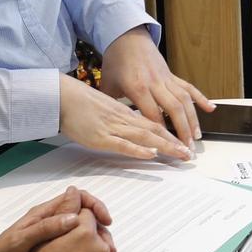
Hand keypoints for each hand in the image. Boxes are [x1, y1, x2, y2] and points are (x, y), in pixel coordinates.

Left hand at [0, 187, 114, 251]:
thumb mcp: (21, 240)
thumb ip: (46, 228)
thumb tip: (75, 218)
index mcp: (44, 215)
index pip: (76, 199)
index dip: (93, 206)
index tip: (105, 221)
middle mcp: (51, 225)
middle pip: (84, 218)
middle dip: (100, 229)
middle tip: (108, 247)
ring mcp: (53, 242)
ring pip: (82, 237)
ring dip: (96, 245)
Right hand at [16, 209, 117, 251]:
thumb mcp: (43, 243)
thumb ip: (60, 221)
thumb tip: (72, 209)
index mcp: (85, 233)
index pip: (86, 213)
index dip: (75, 217)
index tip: (68, 226)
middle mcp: (100, 248)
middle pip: (97, 231)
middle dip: (86, 233)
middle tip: (69, 244)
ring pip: (100, 249)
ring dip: (90, 250)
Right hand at [59, 72, 193, 160]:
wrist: (61, 97)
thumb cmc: (79, 103)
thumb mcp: (103, 109)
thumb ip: (117, 118)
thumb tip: (129, 128)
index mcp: (124, 112)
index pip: (153, 123)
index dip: (170, 134)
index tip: (182, 144)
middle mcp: (123, 119)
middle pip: (155, 130)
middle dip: (174, 143)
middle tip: (189, 154)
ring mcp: (112, 128)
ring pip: (144, 137)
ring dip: (165, 147)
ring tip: (180, 155)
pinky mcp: (100, 137)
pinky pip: (123, 144)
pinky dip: (139, 150)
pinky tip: (151, 154)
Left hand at [99, 32, 214, 148]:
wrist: (126, 37)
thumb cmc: (116, 62)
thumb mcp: (107, 84)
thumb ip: (110, 106)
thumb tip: (107, 126)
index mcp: (137, 87)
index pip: (152, 115)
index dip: (161, 132)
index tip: (167, 148)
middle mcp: (155, 83)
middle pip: (173, 110)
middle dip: (183, 131)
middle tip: (187, 149)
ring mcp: (166, 78)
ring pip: (184, 100)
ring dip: (193, 120)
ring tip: (197, 137)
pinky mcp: (172, 75)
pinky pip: (189, 87)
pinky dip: (201, 98)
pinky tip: (211, 109)